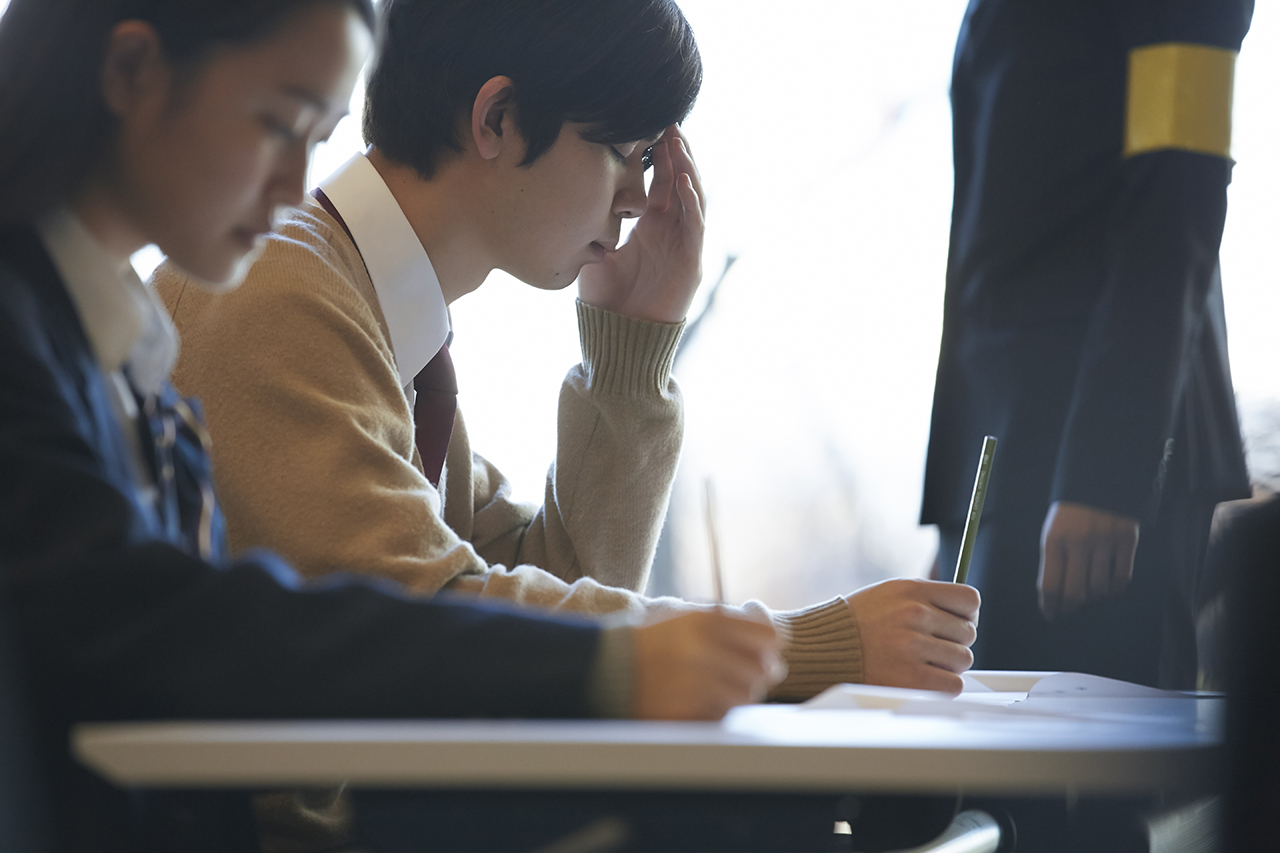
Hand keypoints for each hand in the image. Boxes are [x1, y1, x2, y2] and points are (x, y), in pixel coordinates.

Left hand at [577, 124, 705, 323]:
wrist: (619, 336)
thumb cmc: (605, 298)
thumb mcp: (594, 249)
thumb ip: (594, 223)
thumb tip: (576, 194)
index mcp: (651, 225)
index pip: (660, 181)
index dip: (658, 155)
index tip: (648, 126)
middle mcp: (671, 230)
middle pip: (680, 182)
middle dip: (676, 152)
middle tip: (667, 121)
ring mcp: (684, 244)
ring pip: (693, 197)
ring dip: (687, 169)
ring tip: (678, 141)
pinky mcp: (691, 262)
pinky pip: (696, 225)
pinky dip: (692, 202)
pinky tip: (683, 180)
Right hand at [631, 610, 784, 719]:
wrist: (604, 668)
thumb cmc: (652, 642)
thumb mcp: (685, 618)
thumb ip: (727, 623)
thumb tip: (775, 640)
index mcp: (704, 623)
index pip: (767, 635)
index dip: (773, 644)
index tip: (772, 650)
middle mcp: (701, 651)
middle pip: (763, 668)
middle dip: (762, 672)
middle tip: (756, 675)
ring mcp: (692, 684)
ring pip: (747, 695)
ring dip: (742, 693)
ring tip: (724, 688)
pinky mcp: (683, 712)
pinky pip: (722, 715)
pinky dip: (720, 710)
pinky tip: (704, 701)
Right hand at [845, 579, 979, 693]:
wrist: (824, 649)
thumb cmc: (858, 624)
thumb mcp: (890, 594)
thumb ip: (927, 598)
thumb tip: (968, 611)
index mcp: (911, 590)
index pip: (969, 599)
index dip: (967, 614)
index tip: (955, 622)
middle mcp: (914, 614)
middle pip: (968, 632)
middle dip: (952, 641)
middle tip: (929, 646)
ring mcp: (913, 646)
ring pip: (963, 659)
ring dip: (947, 664)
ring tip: (921, 661)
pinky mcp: (912, 678)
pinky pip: (954, 684)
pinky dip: (943, 685)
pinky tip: (922, 677)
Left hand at [1038, 501, 1138, 620]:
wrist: (1101, 477)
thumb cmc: (1071, 509)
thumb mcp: (1053, 529)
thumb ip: (1053, 558)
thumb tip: (1054, 594)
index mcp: (1054, 539)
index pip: (1050, 585)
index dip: (1050, 606)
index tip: (1050, 614)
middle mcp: (1079, 543)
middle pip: (1075, 593)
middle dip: (1070, 606)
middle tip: (1069, 607)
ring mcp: (1105, 542)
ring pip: (1099, 588)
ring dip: (1093, 595)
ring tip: (1088, 590)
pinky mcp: (1128, 540)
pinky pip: (1122, 577)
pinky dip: (1114, 587)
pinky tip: (1108, 584)